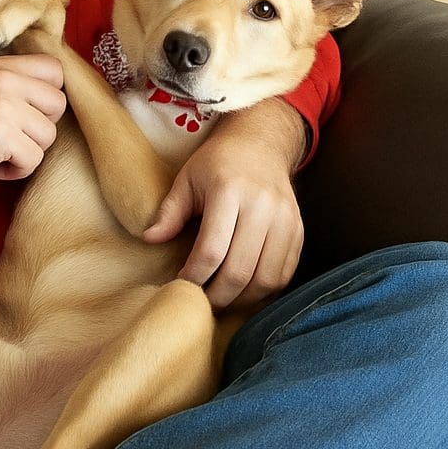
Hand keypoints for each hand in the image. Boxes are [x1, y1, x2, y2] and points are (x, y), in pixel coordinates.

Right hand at [0, 54, 66, 184]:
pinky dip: (17, 171)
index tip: (28, 113)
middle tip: (14, 136)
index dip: (48, 95)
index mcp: (0, 65)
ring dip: (28, 152)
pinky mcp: (0, 136)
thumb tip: (53, 96)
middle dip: (42, 126)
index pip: (54, 69)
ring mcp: (3, 107)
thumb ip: (10, 82)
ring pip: (49, 135)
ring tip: (0, 154)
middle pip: (58, 103)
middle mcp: (4, 80)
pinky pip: (34, 159)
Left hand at [142, 99, 306, 310]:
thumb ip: (169, 212)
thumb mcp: (186, 179)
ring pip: (266, 279)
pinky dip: (263, 291)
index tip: (180, 285)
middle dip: (216, 296)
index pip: (212, 250)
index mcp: (229, 192)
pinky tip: (243, 292)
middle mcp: (262, 207)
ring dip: (241, 300)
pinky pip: (284, 274)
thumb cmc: (217, 163)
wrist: (261, 144)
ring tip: (220, 301)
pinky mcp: (298, 231)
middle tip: (199, 303)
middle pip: (240, 271)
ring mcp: (285, 220)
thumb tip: (149, 239)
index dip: (194, 276)